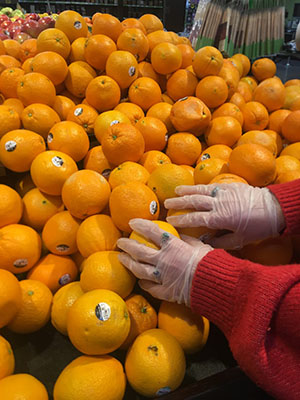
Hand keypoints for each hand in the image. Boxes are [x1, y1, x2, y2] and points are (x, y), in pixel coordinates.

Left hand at [117, 218, 211, 305]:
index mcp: (172, 246)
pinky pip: (151, 288)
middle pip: (139, 251)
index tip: (131, 222)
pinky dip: (144, 284)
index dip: (140, 225)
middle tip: (120, 242)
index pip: (152, 232)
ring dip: (129, 263)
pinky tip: (140, 282)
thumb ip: (188, 240)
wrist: (214, 284)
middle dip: (127, 245)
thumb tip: (181, 235)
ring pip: (139, 270)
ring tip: (121, 258)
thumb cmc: (210, 262)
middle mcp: (163, 260)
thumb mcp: (200, 245)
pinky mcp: (165, 292)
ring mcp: (162, 277)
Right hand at [165, 183, 284, 249]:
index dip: (180, 220)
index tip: (169, 220)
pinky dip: (199, 186)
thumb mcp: (239, 241)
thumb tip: (204, 242)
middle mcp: (219, 204)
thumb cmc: (257, 228)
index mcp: (220, 219)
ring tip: (175, 192)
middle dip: (178, 203)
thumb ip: (219, 242)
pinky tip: (193, 187)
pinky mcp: (230, 186)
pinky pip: (211, 185)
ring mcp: (224, 193)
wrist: (274, 209)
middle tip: (166, 204)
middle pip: (194, 202)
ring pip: (200, 191)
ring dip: (186, 191)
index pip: (195, 219)